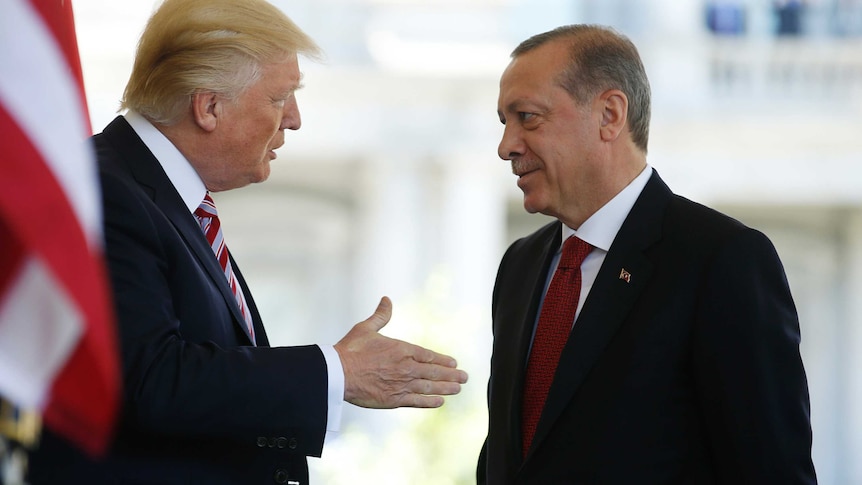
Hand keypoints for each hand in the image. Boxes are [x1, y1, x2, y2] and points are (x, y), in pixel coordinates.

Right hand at [334, 296, 467, 408]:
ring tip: (458, 389)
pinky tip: (440, 402)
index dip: (443, 360)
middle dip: (451, 375)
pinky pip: (417, 401)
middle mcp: (406, 367)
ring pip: (429, 387)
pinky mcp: (394, 399)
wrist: (338, 373)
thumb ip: (381, 316)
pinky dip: (430, 402)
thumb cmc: (351, 349)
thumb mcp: (366, 328)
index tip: (454, 363)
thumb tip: (387, 299)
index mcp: (401, 349)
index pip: (428, 355)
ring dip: (446, 388)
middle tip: (465, 378)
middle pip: (434, 372)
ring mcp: (401, 384)